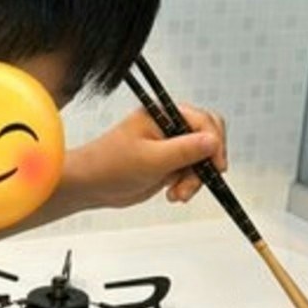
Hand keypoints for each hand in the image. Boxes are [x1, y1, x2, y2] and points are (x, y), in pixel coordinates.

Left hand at [66, 101, 227, 209]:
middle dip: (204, 164)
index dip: (215, 143)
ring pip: (201, 160)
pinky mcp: (168, 163)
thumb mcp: (152, 158)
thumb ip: (185, 150)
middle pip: (207, 140)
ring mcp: (170, 146)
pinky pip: (191, 173)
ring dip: (194, 180)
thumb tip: (213, 141)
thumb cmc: (110, 165)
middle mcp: (169, 126)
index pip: (204, 121)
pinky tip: (172, 193)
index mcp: (163, 114)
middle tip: (195, 181)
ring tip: (177, 194)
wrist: (91, 186)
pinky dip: (186, 185)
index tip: (216, 165)